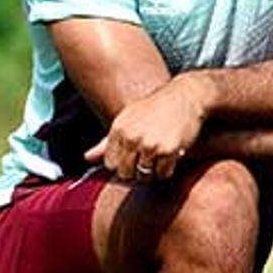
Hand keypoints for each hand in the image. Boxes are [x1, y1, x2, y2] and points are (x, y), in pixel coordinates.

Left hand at [84, 76, 210, 181]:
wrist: (186, 96)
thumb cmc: (155, 108)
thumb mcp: (127, 119)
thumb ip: (106, 142)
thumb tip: (86, 158)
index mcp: (118, 129)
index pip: (110, 164)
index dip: (121, 164)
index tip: (132, 157)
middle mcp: (131, 137)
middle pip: (125, 174)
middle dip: (136, 170)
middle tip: (147, 158)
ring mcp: (149, 145)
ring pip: (144, 176)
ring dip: (152, 170)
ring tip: (159, 155)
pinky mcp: (168, 150)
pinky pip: (163, 174)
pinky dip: (167, 170)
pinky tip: (171, 155)